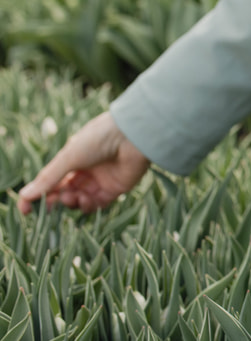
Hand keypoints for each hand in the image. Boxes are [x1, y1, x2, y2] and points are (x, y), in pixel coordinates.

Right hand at [17, 112, 150, 213]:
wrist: (132, 135)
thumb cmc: (98, 139)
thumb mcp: (68, 157)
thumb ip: (48, 178)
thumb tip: (24, 196)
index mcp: (72, 159)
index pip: (50, 182)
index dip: (37, 196)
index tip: (25, 209)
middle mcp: (85, 171)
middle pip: (63, 193)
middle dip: (55, 201)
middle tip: (51, 203)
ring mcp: (100, 181)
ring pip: (79, 201)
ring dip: (71, 203)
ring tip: (71, 196)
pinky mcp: (115, 189)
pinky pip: (97, 205)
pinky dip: (88, 206)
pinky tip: (84, 200)